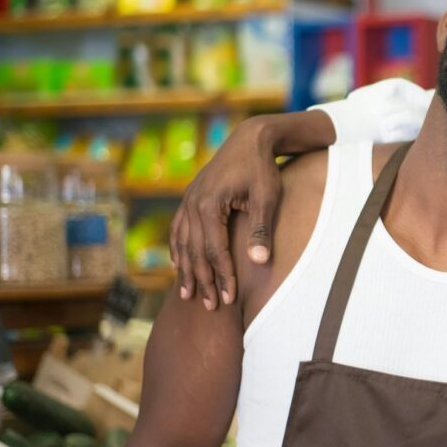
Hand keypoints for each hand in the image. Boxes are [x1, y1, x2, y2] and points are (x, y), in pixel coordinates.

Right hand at [169, 116, 282, 309]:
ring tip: (189, 294)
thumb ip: (261, 229)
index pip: (214, 251)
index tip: (229, 299)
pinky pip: (178, 229)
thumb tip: (260, 261)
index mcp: (209, 205)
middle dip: (203, 281)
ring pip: (183, 243)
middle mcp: (192, 204)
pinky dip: (178, 250)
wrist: (250, 139)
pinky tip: (179, 266)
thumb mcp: (267, 198)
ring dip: (187, 270)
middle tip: (212, 306)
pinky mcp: (190, 198)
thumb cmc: (262, 169)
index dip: (222, 277)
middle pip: (195, 252)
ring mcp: (188, 200)